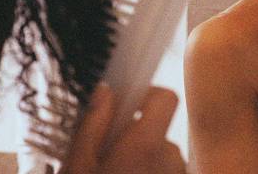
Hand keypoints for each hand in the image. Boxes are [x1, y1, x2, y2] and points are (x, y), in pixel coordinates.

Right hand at [61, 85, 185, 173]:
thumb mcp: (78, 167)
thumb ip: (93, 126)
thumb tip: (105, 91)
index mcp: (146, 147)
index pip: (166, 98)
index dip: (147, 95)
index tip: (125, 107)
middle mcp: (171, 159)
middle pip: (158, 129)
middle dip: (134, 137)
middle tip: (107, 156)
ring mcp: (179, 173)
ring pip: (161, 153)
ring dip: (142, 159)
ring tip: (116, 171)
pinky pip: (166, 169)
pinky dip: (151, 172)